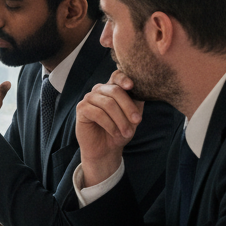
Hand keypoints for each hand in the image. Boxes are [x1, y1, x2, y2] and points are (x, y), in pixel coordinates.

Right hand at [76, 71, 143, 186]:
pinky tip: (115, 133)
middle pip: (115, 91)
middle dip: (128, 107)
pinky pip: (98, 113)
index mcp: (112, 88)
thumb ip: (136, 102)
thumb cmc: (120, 130)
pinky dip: (110, 125)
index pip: (116, 76)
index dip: (123, 78)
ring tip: (127, 133)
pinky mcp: (81, 108)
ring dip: (120, 120)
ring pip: (108, 103)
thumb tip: (144, 90)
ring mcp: (89, 98)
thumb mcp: (132, 116)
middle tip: (137, 121)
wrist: (106, 148)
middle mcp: (99, 90)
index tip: (131, 86)